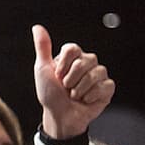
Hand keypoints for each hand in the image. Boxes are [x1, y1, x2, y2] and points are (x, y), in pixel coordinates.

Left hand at [32, 24, 114, 138]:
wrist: (59, 117)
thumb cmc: (50, 95)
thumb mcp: (42, 70)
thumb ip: (43, 47)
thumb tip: (37, 27)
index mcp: (72, 57)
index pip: (72, 49)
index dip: (63, 65)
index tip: (57, 76)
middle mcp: (87, 63)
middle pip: (85, 61)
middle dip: (71, 79)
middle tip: (66, 88)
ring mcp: (98, 75)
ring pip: (96, 73)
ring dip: (80, 89)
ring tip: (75, 96)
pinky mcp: (106, 88)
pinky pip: (105, 86)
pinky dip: (92, 96)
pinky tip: (86, 100)